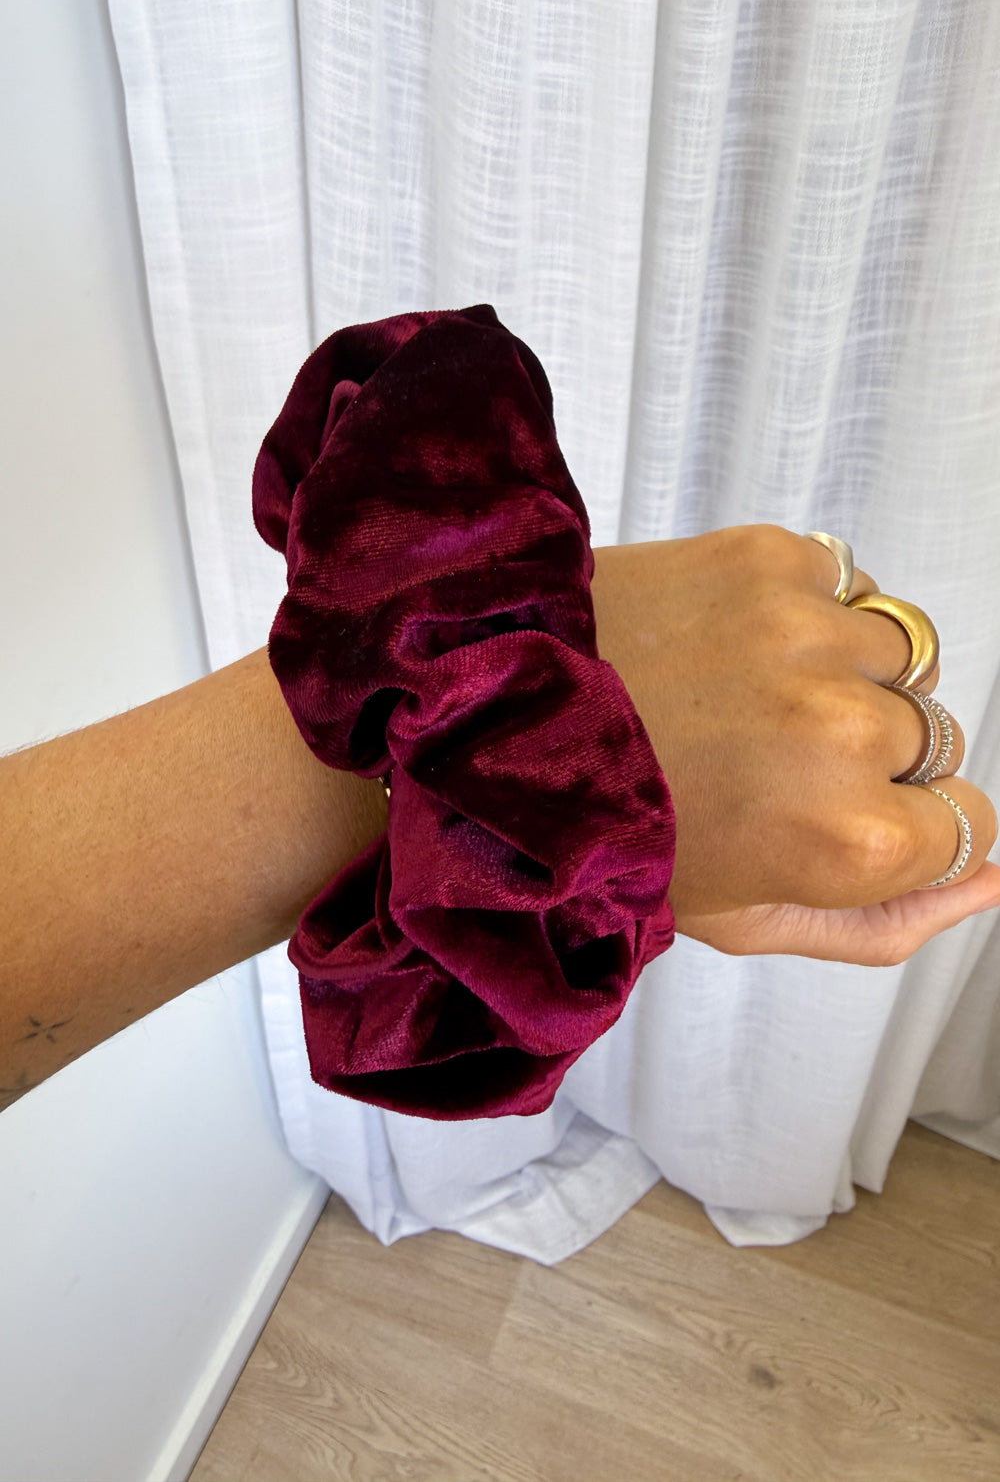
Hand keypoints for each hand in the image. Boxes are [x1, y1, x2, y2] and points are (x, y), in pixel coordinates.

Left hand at [590, 525, 999, 964]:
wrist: (495, 719)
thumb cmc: (612, 832)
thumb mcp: (742, 917)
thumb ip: (883, 921)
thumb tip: (990, 882)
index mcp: (848, 838)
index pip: (968, 825)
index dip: (905, 824)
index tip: (839, 811)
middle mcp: (848, 730)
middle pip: (935, 741)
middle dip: (870, 755)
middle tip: (763, 759)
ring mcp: (813, 634)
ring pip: (905, 656)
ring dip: (846, 676)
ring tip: (748, 695)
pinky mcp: (774, 559)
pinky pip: (853, 587)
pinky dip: (814, 614)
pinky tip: (735, 644)